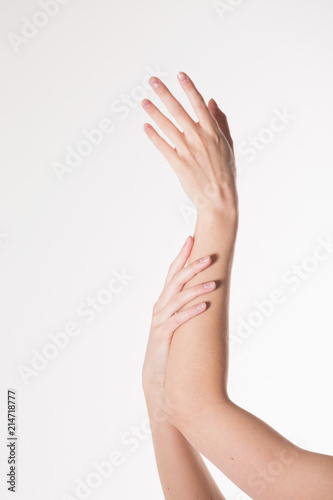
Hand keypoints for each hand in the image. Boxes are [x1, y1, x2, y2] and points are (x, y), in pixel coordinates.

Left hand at [141, 72, 237, 216]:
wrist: (219, 199)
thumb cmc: (226, 172)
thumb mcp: (228, 144)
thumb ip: (221, 121)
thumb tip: (211, 101)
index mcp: (213, 131)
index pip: (198, 104)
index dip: (189, 88)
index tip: (180, 74)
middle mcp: (199, 138)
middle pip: (178, 110)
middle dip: (164, 93)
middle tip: (153, 80)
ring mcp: (187, 150)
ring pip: (166, 126)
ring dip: (154, 112)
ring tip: (144, 101)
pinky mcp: (177, 163)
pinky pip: (162, 146)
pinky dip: (153, 136)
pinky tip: (145, 126)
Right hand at [142, 235, 215, 394]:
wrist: (158, 377)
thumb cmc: (171, 347)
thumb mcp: (177, 321)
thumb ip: (186, 305)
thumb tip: (210, 289)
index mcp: (164, 300)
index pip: (172, 272)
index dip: (181, 255)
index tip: (191, 238)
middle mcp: (160, 307)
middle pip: (175, 280)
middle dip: (191, 266)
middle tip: (208, 256)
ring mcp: (160, 321)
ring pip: (178, 298)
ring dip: (196, 289)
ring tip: (213, 283)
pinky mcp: (163, 336)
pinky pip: (178, 320)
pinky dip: (191, 312)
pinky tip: (205, 306)